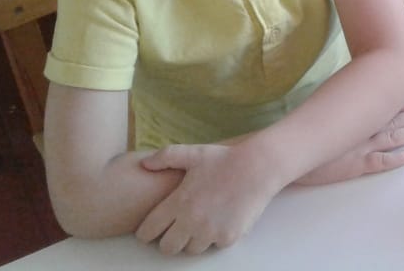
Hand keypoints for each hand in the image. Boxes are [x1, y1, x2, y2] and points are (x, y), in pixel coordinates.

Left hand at [135, 144, 277, 254]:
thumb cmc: (225, 159)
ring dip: (193, 240)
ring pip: (191, 250)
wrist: (258, 167)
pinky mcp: (228, 237)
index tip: (151, 229)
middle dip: (169, 241)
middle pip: (167, 248)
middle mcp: (191, 221)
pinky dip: (215, 237)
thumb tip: (144, 165)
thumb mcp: (193, 153)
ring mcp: (210, 231)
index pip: (148, 231)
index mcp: (178, 202)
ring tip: (200, 223)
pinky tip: (219, 221)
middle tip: (176, 230)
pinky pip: (214, 246)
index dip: (146, 232)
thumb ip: (165, 157)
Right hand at [295, 103, 403, 185]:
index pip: (381, 108)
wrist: (289, 150)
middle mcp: (361, 130)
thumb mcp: (320, 110)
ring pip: (393, 139)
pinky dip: (396, 160)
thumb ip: (334, 104)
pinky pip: (381, 162)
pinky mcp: (356, 165)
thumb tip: (341, 97)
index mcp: (353, 116)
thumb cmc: (300, 129)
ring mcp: (361, 148)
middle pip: (392, 122)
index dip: (398, 105)